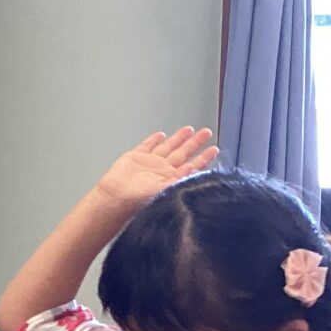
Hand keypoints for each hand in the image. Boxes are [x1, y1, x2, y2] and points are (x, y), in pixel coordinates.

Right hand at [90, 127, 219, 216]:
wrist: (116, 198)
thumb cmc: (139, 200)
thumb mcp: (166, 191)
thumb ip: (181, 180)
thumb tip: (196, 170)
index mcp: (173, 179)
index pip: (194, 166)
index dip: (205, 157)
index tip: (215, 149)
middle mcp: (163, 170)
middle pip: (184, 153)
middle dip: (195, 142)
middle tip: (206, 132)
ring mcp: (150, 163)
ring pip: (168, 147)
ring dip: (179, 138)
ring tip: (189, 129)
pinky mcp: (135, 158)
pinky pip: (147, 146)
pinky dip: (154, 140)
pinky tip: (160, 135)